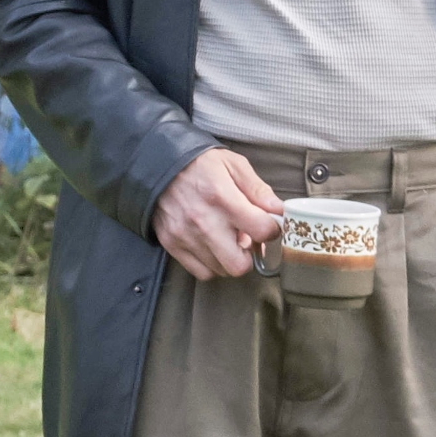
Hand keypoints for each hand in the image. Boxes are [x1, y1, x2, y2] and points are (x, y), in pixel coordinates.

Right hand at [152, 148, 284, 281]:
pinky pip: (201, 272)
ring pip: (221, 270)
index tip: (268, 225)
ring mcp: (185, 236)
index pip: (261, 230)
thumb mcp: (234, 165)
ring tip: (227, 239)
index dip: (272, 230)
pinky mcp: (172, 244)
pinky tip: (213, 246)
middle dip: (250, 256)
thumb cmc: (199, 164)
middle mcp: (203, 221)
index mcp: (222, 197)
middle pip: (239, 265)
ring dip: (230, 258)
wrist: (156, 164)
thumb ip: (258, 189)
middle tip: (248, 241)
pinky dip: (211, 264)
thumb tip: (279, 211)